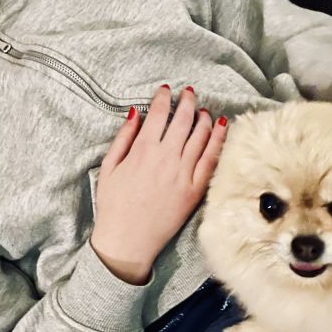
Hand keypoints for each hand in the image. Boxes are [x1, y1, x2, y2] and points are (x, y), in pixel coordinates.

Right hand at [90, 85, 227, 283]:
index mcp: (142, 150)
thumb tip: (136, 113)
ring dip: (203, 118)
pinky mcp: (195, 190)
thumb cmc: (113, 205)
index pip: (158, 114)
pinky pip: (211, 160)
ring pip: (200, 136)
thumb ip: (123, 138)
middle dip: (187, 102)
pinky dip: (218, 140)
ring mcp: (183, 174)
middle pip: (182, 120)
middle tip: (189, 93)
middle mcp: (166, 158)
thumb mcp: (109, 167)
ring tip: (203, 110)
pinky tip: (222, 127)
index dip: (163, 98)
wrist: (127, 240)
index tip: (166, 90)